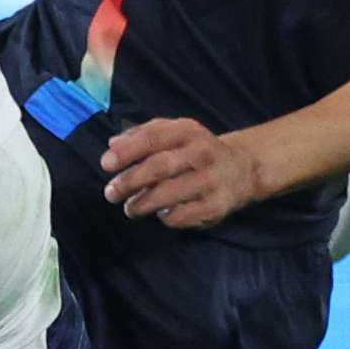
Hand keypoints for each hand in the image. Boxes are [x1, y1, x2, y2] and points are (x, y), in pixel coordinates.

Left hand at [101, 117, 269, 228]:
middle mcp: (202, 153)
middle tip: (111, 193)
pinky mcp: (216, 206)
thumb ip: (142, 135)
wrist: (243, 169)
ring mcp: (211, 180)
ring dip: (142, 204)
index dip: (127, 151)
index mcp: (188, 131)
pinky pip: (182, 215)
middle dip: (130, 181)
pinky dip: (165, 217)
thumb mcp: (174, 133)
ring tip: (130, 208)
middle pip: (159, 167)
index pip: (153, 137)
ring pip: (169, 194)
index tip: (106, 164)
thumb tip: (112, 145)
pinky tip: (162, 214)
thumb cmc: (195, 151)